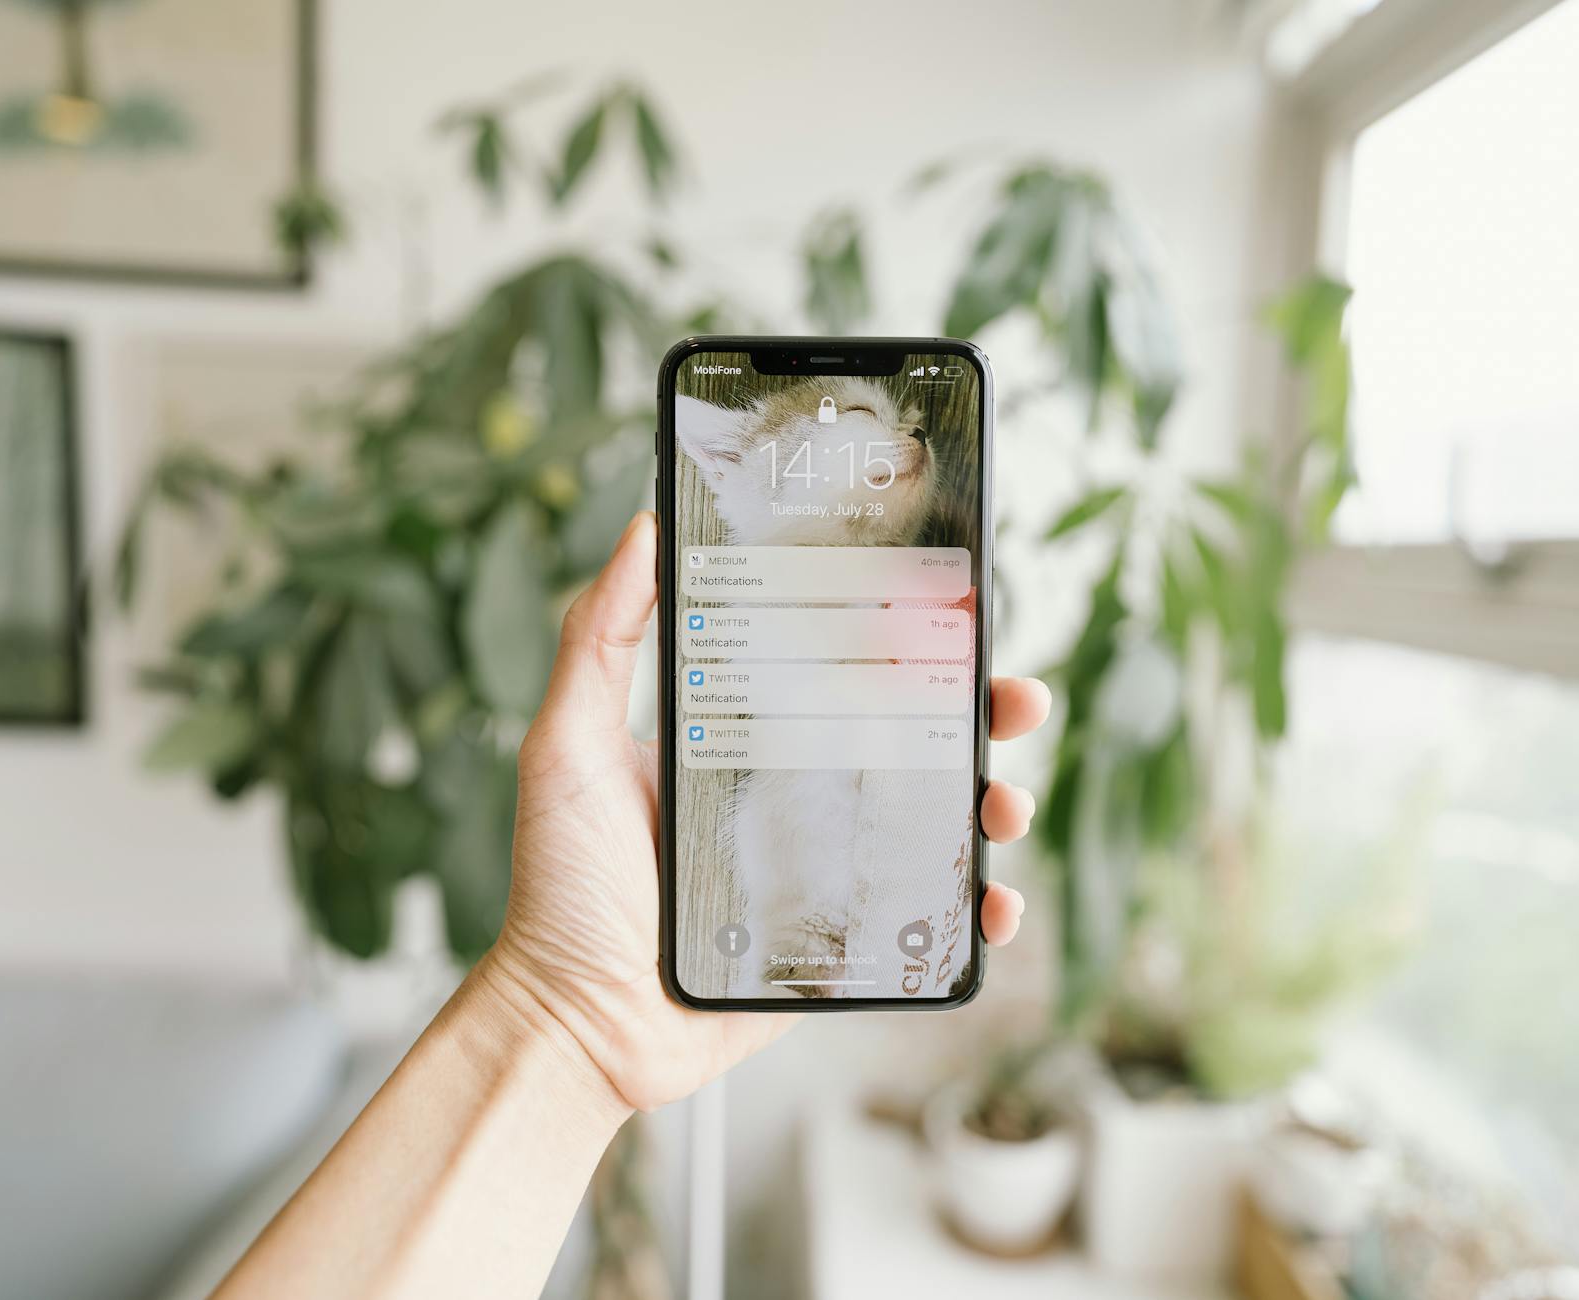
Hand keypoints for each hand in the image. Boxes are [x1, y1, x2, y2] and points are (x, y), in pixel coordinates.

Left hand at [476, 511, 1048, 1112]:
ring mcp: (828, 871)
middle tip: (1015, 701)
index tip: (957, 611)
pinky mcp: (842, 945)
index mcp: (748, 737)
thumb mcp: (569, 744)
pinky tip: (995, 900)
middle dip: (981, 715)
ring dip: (995, 804)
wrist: (578, 1020)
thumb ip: (599, 640)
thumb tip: (641, 531)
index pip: (845, 673)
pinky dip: (979, 909)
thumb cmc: (563, 885)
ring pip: (939, 824)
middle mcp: (797, 797)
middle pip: (915, 740)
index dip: (909, 642)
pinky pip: (930, 920)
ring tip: (1007, 803)